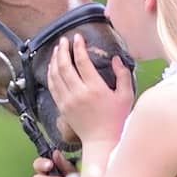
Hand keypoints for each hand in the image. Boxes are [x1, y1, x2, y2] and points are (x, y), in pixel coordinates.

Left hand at [45, 32, 133, 147]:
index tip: (77, 37)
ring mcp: (68, 101)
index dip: (78, 47)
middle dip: (62, 50)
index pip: (82, 62)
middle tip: (63, 40)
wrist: (101, 140)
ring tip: (57, 49)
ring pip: (55, 75)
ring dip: (54, 60)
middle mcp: (79, 93)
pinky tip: (52, 66)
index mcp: (95, 88)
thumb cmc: (116, 118)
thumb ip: (123, 75)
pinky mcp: (62, 107)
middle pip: (65, 66)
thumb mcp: (126, 95)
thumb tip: (116, 58)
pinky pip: (52, 87)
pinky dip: (50, 74)